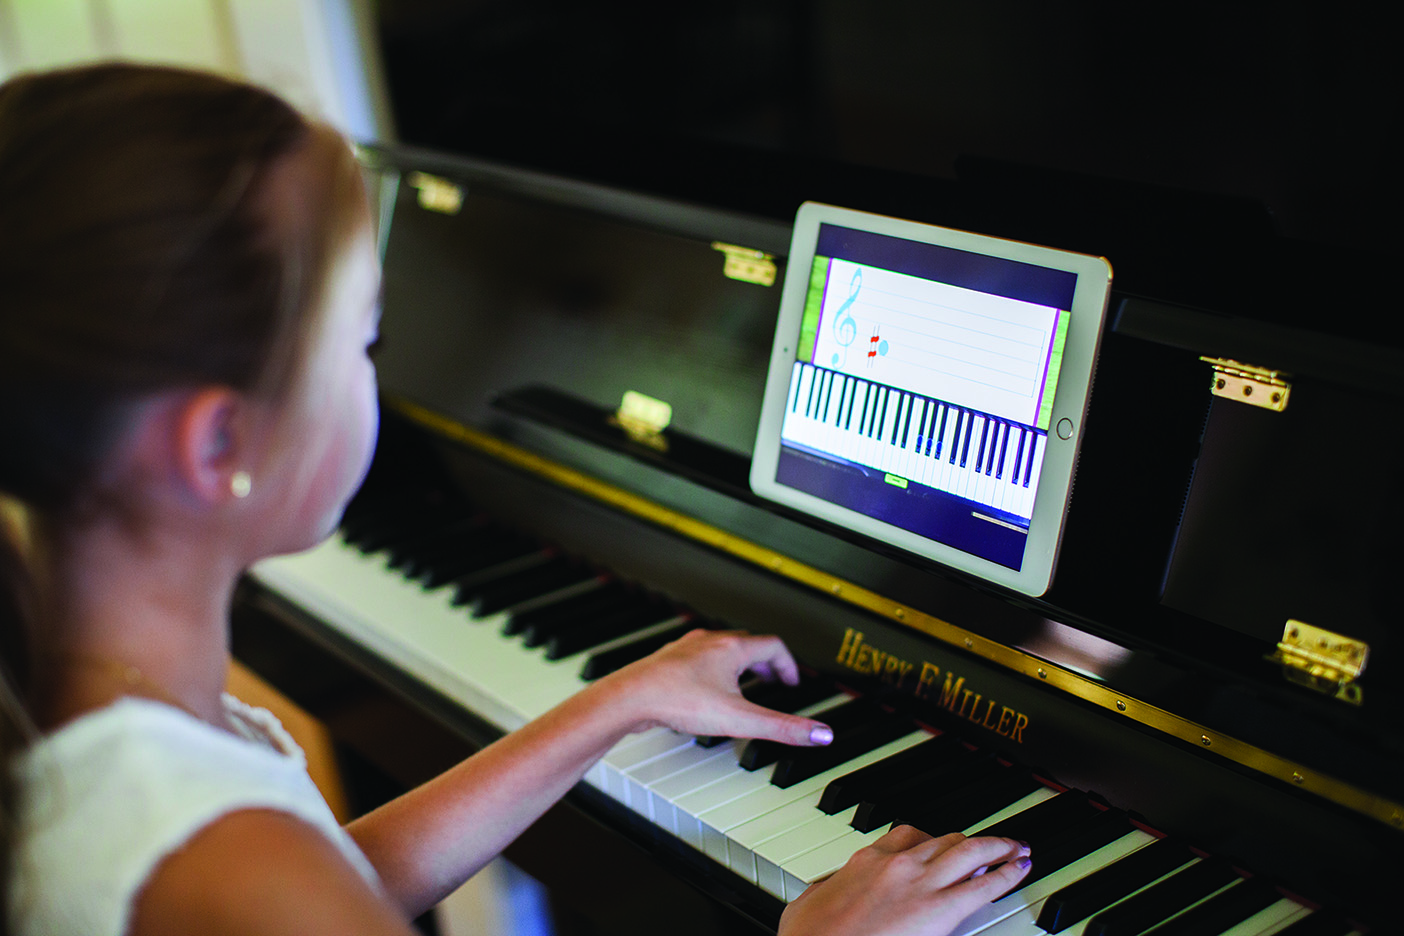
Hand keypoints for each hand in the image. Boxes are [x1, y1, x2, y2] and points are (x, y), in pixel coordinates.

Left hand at [598, 628, 831, 746]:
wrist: (629, 696)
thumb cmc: (678, 700)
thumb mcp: (740, 719)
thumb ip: (782, 727)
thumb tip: (821, 733)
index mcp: (732, 648)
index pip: (773, 645)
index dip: (788, 664)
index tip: (791, 683)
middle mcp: (709, 641)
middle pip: (747, 643)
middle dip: (765, 663)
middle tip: (772, 681)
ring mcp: (685, 648)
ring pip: (720, 649)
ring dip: (737, 664)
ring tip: (741, 685)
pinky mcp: (666, 660)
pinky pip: (696, 658)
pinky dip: (710, 670)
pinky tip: (703, 692)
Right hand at [779, 826, 1031, 935]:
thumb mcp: (805, 906)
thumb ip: (822, 890)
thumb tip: (822, 890)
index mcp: (865, 861)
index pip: (903, 836)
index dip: (927, 840)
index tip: (937, 844)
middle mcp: (898, 864)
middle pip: (943, 840)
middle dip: (968, 841)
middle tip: (988, 844)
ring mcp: (923, 884)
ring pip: (969, 851)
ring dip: (997, 846)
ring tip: (1015, 847)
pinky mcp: (944, 910)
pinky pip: (986, 884)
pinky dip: (1008, 873)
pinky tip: (1021, 868)